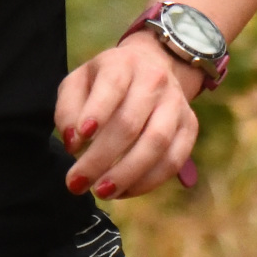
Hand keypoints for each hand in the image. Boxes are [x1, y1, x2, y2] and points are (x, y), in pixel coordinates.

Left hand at [54, 32, 201, 200]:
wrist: (151, 67)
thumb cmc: (104, 82)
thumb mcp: (79, 82)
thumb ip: (68, 109)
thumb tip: (73, 142)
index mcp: (123, 64)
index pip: (112, 86)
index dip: (95, 113)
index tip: (77, 141)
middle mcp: (154, 81)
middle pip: (130, 123)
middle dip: (101, 158)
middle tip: (76, 183)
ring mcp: (176, 103)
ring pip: (157, 143)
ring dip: (127, 174)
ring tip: (102, 192)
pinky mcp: (189, 126)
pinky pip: (173, 160)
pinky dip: (148, 181)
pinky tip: (124, 191)